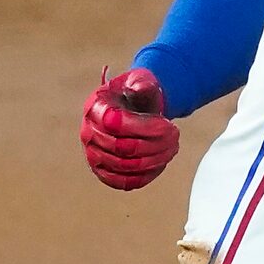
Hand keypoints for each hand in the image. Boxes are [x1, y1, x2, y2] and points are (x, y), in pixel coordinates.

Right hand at [81, 67, 178, 190]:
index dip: (145, 127)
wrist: (133, 108)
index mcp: (95, 107)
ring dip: (155, 159)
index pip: (116, 123)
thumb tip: (140, 88)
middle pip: (122, 147)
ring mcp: (93, 154)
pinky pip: (123, 182)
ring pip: (125, 167)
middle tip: (175, 136)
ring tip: (172, 148)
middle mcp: (88, 132)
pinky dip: (146, 176)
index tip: (168, 125)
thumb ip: (142, 83)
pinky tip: (161, 162)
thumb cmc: (137, 94)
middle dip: (155, 143)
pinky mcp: (102, 172)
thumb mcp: (141, 81)